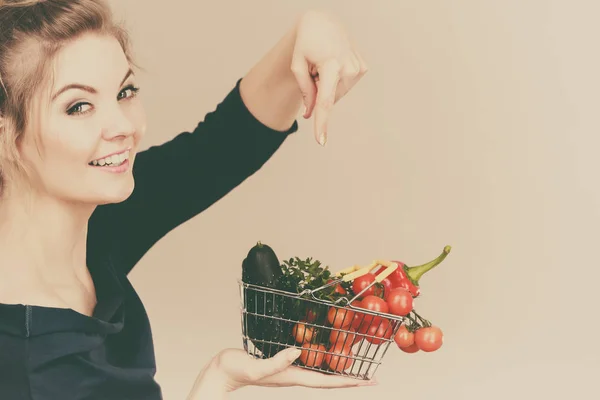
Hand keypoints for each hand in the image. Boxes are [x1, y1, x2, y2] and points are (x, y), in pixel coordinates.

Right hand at [190, 347, 376, 396]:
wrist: (220, 372)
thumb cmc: (234, 370)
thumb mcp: (254, 366)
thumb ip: (276, 362)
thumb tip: (298, 353)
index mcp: (291, 377)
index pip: (326, 382)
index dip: (348, 382)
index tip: (368, 381)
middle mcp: (293, 375)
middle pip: (328, 379)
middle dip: (351, 379)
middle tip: (372, 377)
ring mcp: (288, 370)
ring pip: (320, 372)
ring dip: (338, 370)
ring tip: (356, 367)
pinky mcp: (282, 362)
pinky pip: (308, 362)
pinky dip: (322, 360)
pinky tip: (325, 354)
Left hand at [290, 10, 368, 145]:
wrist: (323, 22)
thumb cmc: (306, 43)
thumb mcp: (297, 64)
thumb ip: (305, 90)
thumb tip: (310, 114)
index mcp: (331, 65)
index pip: (325, 101)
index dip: (322, 123)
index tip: (321, 141)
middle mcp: (348, 67)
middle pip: (329, 98)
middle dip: (318, 94)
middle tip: (313, 71)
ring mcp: (358, 67)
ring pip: (337, 94)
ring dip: (328, 86)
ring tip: (324, 64)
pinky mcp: (362, 67)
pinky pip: (345, 85)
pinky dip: (336, 81)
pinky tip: (334, 63)